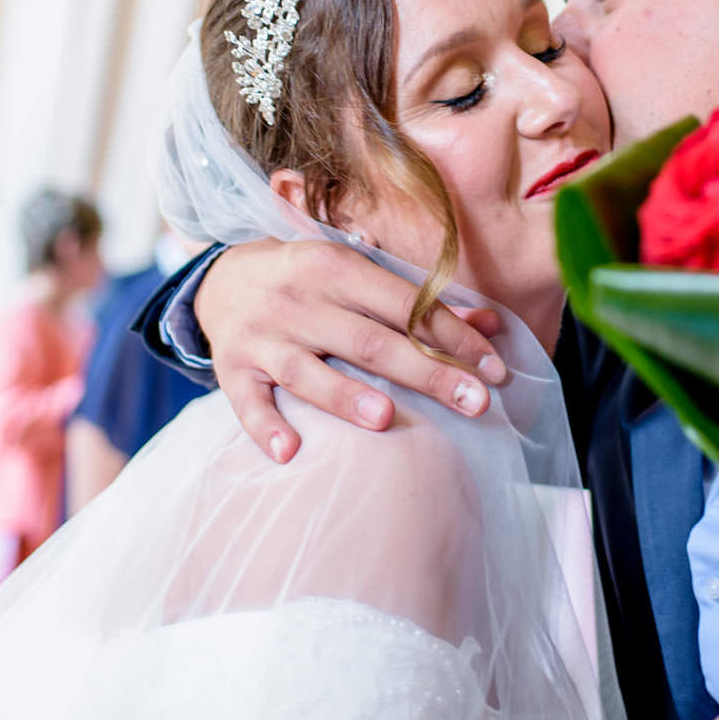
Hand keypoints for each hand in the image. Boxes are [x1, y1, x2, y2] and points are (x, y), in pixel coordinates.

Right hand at [194, 239, 508, 460]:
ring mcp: (263, 337)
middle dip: (427, 373)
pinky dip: (266, 428)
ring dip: (345, 396)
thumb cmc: (312, 280)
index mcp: (337, 267)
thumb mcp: (360, 273)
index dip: (453, 336)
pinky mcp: (233, 370)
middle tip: (475, 403)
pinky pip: (246, 403)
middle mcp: (299, 300)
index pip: (406, 305)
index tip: (495, 368)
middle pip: (370, 342)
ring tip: (384, 419)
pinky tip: (290, 452)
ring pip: (308, 372)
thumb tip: (491, 325)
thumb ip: (420, 300)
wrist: (224, 279)